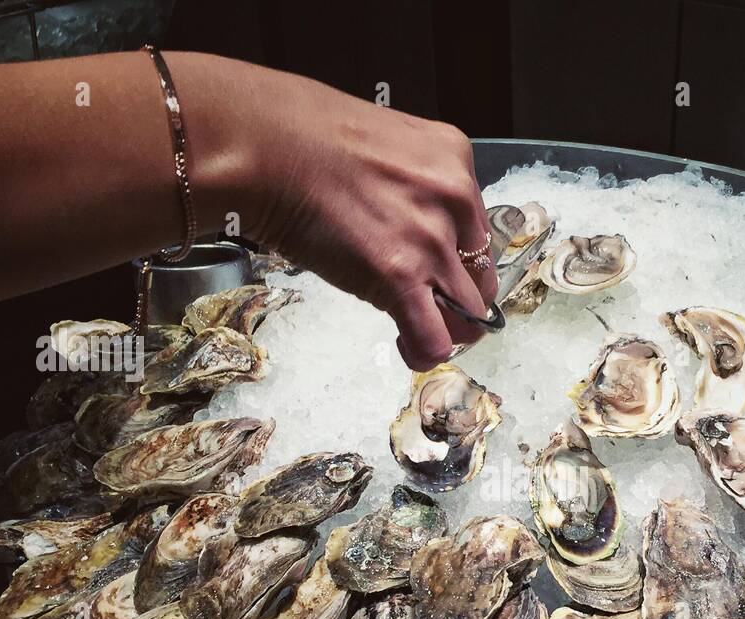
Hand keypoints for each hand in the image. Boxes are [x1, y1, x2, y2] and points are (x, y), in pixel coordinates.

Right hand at [232, 71, 496, 369]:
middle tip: (431, 308)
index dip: (457, 260)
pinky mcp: (399, 277)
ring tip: (419, 332)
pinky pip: (434, 339)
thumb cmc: (303, 138)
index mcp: (453, 160)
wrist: (264, 145)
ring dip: (447, 332)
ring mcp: (430, 240)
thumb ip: (412, 187)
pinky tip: (408, 348)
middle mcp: (453, 200)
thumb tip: (408, 226)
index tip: (437, 272)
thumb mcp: (386, 146)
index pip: (476, 230)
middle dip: (458, 299)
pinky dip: (425, 353)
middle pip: (480, 275)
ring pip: (468, 314)